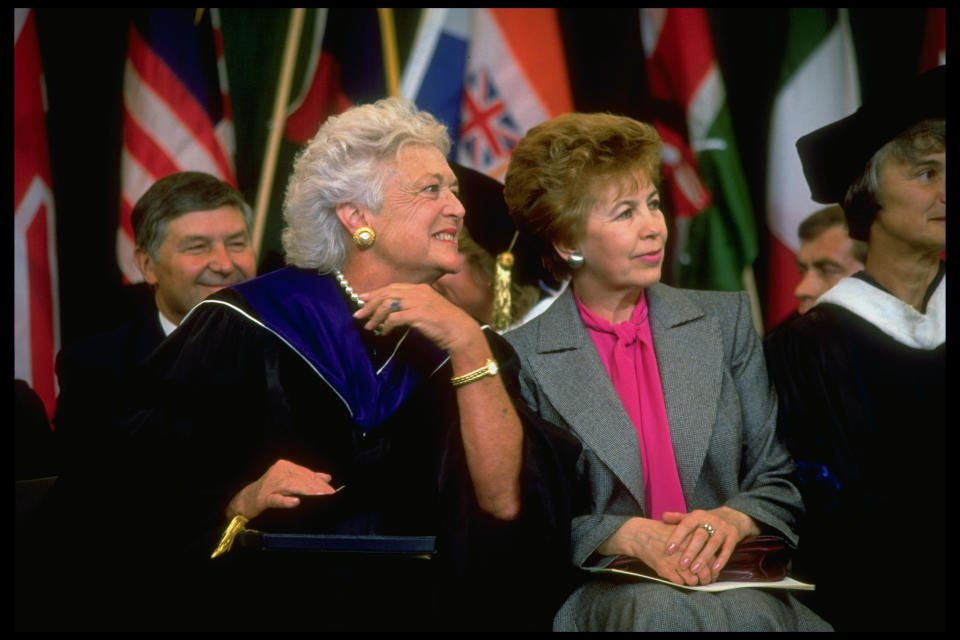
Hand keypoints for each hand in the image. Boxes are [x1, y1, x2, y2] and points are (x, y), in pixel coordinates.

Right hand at [226, 459, 337, 520]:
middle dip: (316, 486)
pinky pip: (276, 499)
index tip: (331, 489)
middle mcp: (277, 472)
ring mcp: (269, 484)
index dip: (319, 480)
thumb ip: (307, 478)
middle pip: (300, 478)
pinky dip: (285, 501)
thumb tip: (327, 478)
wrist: (248, 499)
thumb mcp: (290, 481)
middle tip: (330, 493)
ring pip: (291, 486)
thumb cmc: (271, 489)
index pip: (305, 472)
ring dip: (306, 491)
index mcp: (284, 466)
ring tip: (319, 494)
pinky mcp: (263, 498)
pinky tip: (295, 502)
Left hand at [353, 283, 483, 354]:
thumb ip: (413, 306)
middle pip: (386, 294)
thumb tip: (393, 312)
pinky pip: (394, 318)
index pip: (392, 287)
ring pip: (387, 305)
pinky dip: (386, 326)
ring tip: (368, 327)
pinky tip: (383, 333)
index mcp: (420, 288)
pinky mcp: (418, 314)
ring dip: (375, 316)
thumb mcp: (429, 308)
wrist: (461, 332)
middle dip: (370, 304)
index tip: (362, 299)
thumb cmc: (446, 324)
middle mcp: (418, 291)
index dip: (375, 293)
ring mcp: (418, 302)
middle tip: (358, 315)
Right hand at [598, 517, 706, 585]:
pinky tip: (680, 578)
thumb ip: (696, 540)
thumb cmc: (662, 532)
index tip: (713, 573)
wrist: (640, 534)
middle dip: (707, 579)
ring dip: (694, 582)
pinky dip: (681, 582)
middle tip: (706, 581)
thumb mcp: (681, 530)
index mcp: (692, 539)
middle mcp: (685, 550)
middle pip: (704, 572)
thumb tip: (712, 556)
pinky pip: (679, 582)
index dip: (714, 569)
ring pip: (693, 580)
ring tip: (693, 580)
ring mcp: (674, 561)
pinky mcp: (664, 569)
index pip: (711, 559)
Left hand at [661, 507, 760, 584]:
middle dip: (690, 551)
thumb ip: (678, 518)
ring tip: (694, 570)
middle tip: (682, 565)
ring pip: (713, 544)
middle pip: (700, 536)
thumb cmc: (706, 520)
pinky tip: (714, 569)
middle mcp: (710, 520)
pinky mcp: (733, 536)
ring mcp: (723, 528)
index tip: (668, 549)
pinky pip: (728, 548)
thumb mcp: (693, 517)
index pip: (685, 525)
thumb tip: (663, 516)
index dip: (677, 537)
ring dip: (703, 558)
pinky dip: (722, 559)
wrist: (733, 516)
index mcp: (698, 515)